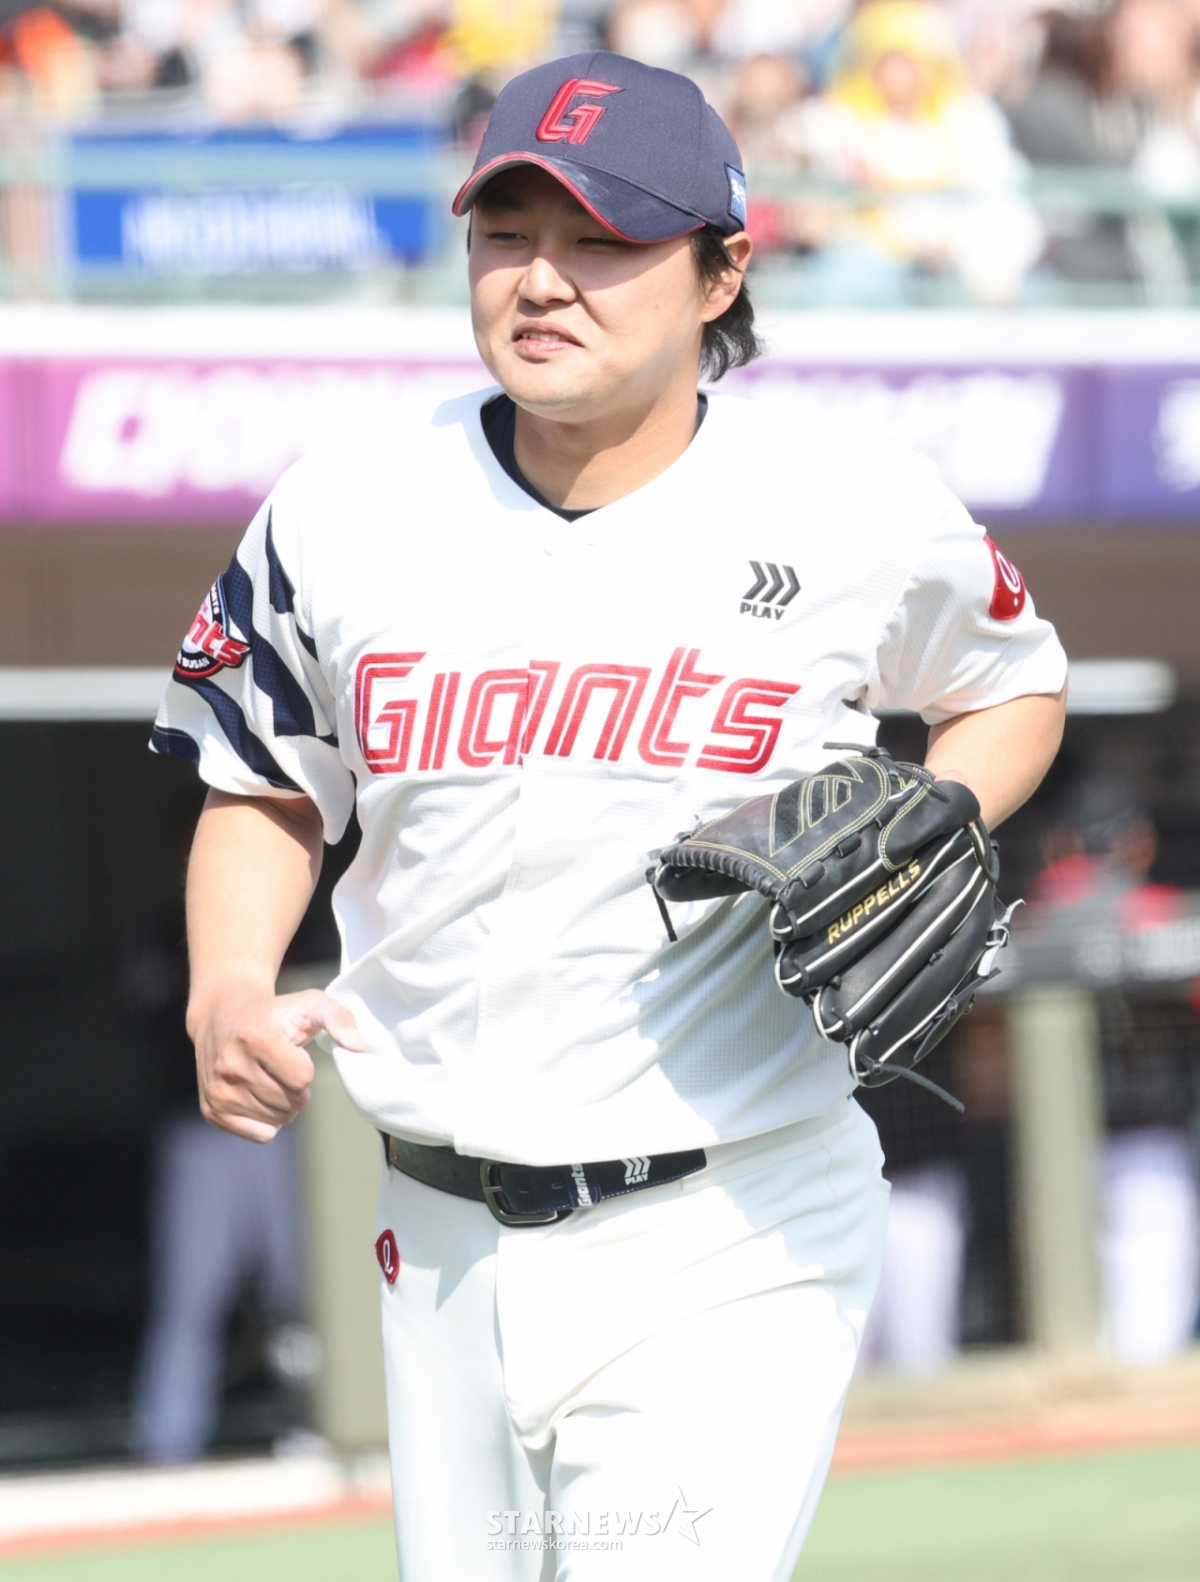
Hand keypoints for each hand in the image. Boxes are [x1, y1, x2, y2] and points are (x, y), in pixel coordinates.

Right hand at [189, 985, 364, 1142]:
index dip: (305, 1067)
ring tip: (270, 1078)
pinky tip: (257, 1095)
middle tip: (281, 1067)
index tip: (292, 1052)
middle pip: (291, 1102)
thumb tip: (358, 1047)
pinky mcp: (212, 1110)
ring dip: (283, 1104)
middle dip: (296, 1088)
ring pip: (278, 1120)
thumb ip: (339, 1018)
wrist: (222, 1017)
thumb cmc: (275, 1013)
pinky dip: (267, 1121)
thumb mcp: (309, 1003)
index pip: (302, 1078)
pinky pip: (261, 1135)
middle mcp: (231, 1066)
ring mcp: (219, 1091)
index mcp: (254, 1038)